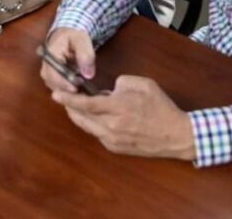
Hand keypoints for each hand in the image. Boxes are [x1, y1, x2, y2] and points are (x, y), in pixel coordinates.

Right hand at [40, 28, 96, 92]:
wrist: (66, 36)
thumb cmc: (73, 37)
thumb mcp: (82, 40)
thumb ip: (85, 55)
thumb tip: (88, 75)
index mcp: (50, 54)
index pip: (53, 73)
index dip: (64, 83)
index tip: (76, 88)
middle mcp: (45, 66)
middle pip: (52, 84)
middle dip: (67, 91)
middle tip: (82, 94)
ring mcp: (48, 73)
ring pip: (55, 88)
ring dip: (68, 93)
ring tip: (82, 93)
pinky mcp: (52, 78)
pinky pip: (58, 88)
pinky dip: (68, 92)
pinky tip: (79, 92)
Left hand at [53, 75, 195, 160]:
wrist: (176, 136)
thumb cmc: (161, 107)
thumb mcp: (144, 84)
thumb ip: (122, 82)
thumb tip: (108, 90)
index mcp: (119, 107)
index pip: (86, 104)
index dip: (69, 99)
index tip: (55, 94)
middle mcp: (113, 126)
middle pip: (81, 117)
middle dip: (70, 107)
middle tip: (63, 97)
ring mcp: (113, 140)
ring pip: (87, 127)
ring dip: (79, 116)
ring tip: (76, 106)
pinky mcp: (116, 148)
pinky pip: (97, 134)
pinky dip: (92, 125)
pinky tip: (95, 117)